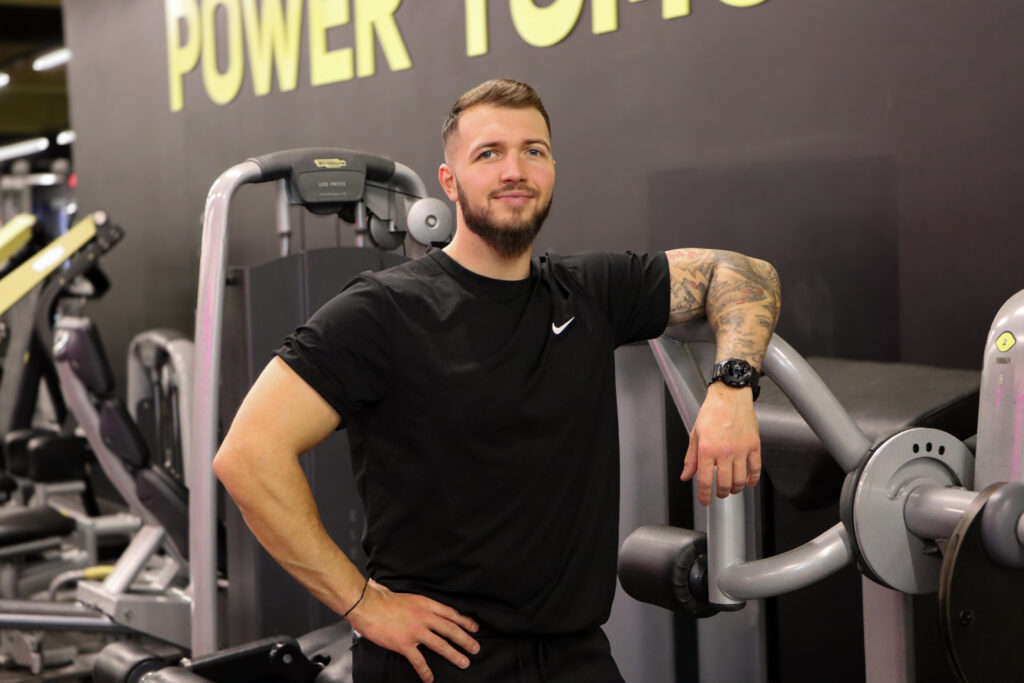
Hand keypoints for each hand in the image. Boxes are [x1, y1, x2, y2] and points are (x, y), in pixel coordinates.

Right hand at [346, 580, 479, 682]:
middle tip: (476, 648)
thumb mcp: (406, 596)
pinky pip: (418, 661)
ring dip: (454, 654)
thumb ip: (417, 603)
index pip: (450, 613)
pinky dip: (425, 671)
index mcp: (425, 604)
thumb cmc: (382, 599)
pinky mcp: (404, 644)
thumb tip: (422, 606)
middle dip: (465, 640)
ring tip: (464, 662)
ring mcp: (415, 631)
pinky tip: (430, 679)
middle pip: (451, 629)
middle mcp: (424, 617)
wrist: (367, 605)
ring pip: (440, 645)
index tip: (474, 627)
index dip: (464, 621)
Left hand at [679, 381, 761, 505]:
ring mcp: (741, 450)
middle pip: (724, 484)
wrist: (730, 396)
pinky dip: (752, 480)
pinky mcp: (754, 446)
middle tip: (719, 493)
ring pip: (740, 480)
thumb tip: (685, 476)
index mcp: (707, 449)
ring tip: (732, 488)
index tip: (705, 501)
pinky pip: (755, 469)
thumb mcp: (695, 434)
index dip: (704, 495)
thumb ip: (691, 458)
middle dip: (721, 493)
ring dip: (735, 489)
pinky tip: (748, 483)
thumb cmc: (712, 412)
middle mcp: (724, 451)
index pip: (705, 480)